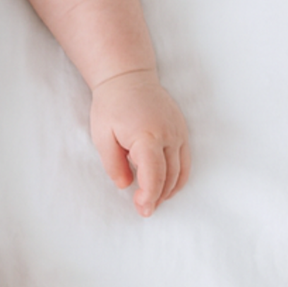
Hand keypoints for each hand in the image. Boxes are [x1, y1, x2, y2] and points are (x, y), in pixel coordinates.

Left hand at [89, 70, 189, 216]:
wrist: (128, 77)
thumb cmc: (111, 105)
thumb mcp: (102, 135)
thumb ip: (113, 163)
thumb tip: (126, 185)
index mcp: (146, 136)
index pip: (154, 174)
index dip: (149, 195)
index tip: (143, 209)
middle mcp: (168, 135)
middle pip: (169, 176)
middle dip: (157, 196)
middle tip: (143, 209)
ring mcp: (179, 132)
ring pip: (180, 171)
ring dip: (168, 189)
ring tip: (153, 200)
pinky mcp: (182, 130)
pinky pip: (186, 160)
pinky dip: (178, 177)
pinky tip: (166, 186)